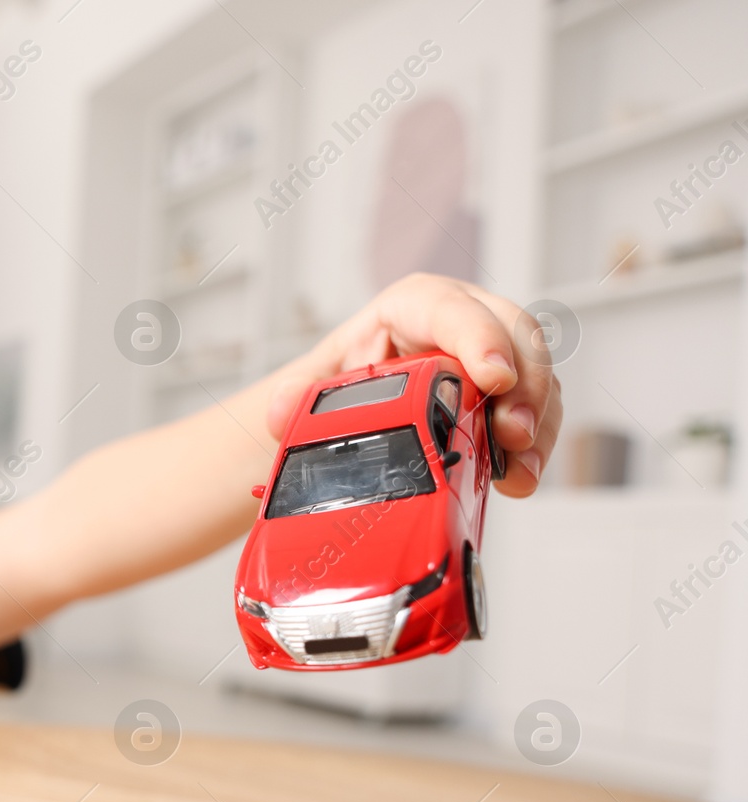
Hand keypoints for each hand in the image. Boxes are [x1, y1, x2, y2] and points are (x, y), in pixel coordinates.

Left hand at [266, 273, 561, 497]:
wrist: (350, 404)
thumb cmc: (343, 378)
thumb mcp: (316, 382)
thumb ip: (298, 392)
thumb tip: (279, 410)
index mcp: (414, 306)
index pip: (452, 308)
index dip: (479, 337)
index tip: (492, 376)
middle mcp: (464, 321)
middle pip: (514, 334)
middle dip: (523, 383)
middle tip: (512, 432)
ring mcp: (492, 357)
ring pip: (535, 374)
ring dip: (536, 422)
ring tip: (520, 467)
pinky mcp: (506, 395)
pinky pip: (535, 411)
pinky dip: (534, 445)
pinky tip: (519, 479)